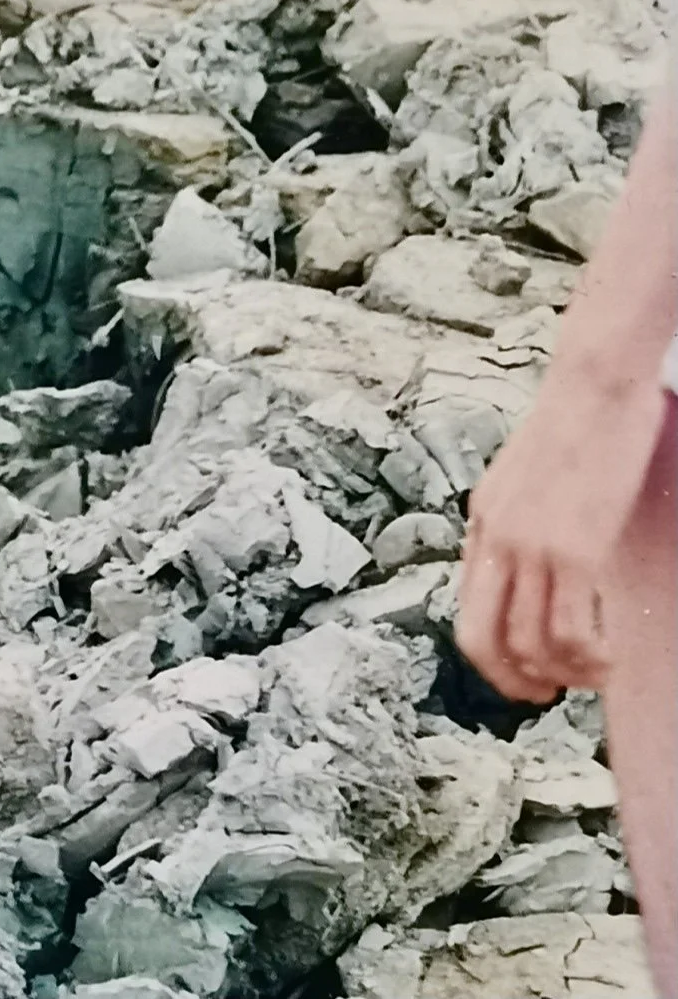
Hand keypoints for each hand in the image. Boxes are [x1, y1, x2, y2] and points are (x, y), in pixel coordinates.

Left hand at [453, 377, 663, 701]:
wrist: (593, 383)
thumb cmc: (572, 423)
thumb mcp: (521, 475)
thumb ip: (516, 519)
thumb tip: (526, 560)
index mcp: (480, 524)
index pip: (468, 610)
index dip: (492, 656)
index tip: (525, 674)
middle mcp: (495, 540)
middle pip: (482, 639)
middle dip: (512, 680)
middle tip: (547, 693)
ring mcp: (531, 546)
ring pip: (530, 643)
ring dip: (564, 673)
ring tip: (595, 673)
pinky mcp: (574, 547)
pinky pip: (569, 626)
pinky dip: (587, 657)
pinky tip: (608, 658)